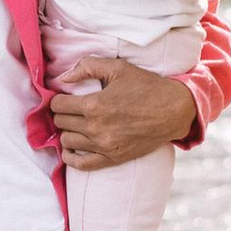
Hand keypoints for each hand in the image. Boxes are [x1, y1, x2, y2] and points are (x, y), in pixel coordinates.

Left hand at [51, 59, 197, 169]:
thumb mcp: (118, 67)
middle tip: (71, 108)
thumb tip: (63, 78)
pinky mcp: (113, 158)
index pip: (58, 105)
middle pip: (61, 122)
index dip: (58, 98)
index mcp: (94, 104)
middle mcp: (96, 127)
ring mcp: (104, 145)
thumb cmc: (146, 86)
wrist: (173, 110)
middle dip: (62, 113)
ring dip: (67, 131)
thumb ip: (87, 66)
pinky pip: (81, 164)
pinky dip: (70, 157)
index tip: (65, 96)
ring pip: (67, 141)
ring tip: (75, 124)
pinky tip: (71, 149)